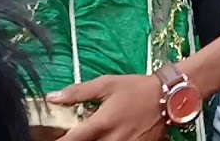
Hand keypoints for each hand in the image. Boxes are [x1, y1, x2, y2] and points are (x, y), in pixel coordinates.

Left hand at [48, 74, 165, 140]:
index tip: (49, 138)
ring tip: (95, 134)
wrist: (170, 98)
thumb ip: (78, 92)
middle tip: (74, 134)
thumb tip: (52, 97)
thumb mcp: (106, 84)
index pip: (71, 140)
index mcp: (101, 124)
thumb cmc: (136, 89)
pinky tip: (108, 137)